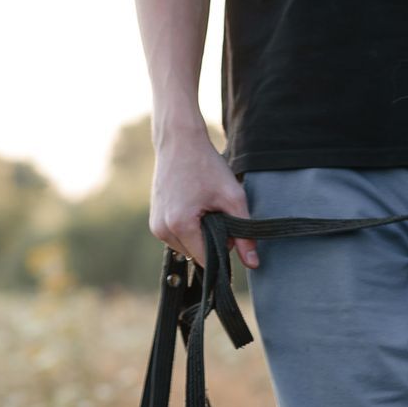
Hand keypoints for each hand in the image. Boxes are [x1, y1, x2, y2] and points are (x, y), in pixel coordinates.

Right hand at [149, 131, 258, 269]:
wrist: (179, 141)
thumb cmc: (206, 166)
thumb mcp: (233, 199)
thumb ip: (245, 234)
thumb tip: (254, 265)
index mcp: (179, 225)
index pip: (206, 260)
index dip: (223, 249)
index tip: (230, 231)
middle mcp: (161, 229)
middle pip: (196, 255)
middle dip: (211, 242)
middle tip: (217, 213)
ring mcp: (155, 225)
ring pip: (187, 248)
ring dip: (200, 236)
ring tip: (205, 208)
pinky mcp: (154, 220)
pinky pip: (178, 237)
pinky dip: (190, 229)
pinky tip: (194, 208)